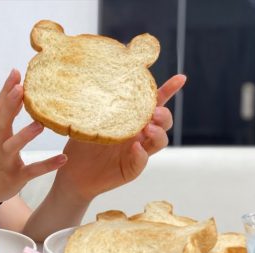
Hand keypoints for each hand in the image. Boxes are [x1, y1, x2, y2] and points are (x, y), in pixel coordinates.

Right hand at [0, 69, 66, 202]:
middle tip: (21, 89)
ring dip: (25, 135)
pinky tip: (62, 159)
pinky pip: (32, 171)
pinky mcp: (16, 176)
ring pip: (13, 146)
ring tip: (40, 124)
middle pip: (1, 122)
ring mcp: (6, 160)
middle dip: (10, 105)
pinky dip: (47, 165)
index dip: (5, 90)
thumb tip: (17, 88)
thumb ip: (7, 114)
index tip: (16, 73)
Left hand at [53, 74, 186, 201]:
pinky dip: (141, 154)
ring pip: (160, 141)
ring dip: (158, 133)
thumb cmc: (82, 145)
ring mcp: (137, 152)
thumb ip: (96, 106)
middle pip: (163, 122)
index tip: (181, 79)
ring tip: (148, 129)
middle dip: (164, 115)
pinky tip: (135, 148)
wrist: (73, 172)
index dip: (168, 91)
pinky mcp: (132, 168)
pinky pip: (142, 161)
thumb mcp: (87, 121)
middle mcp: (139, 134)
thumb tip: (95, 83)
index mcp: (132, 119)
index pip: (153, 103)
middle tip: (155, 113)